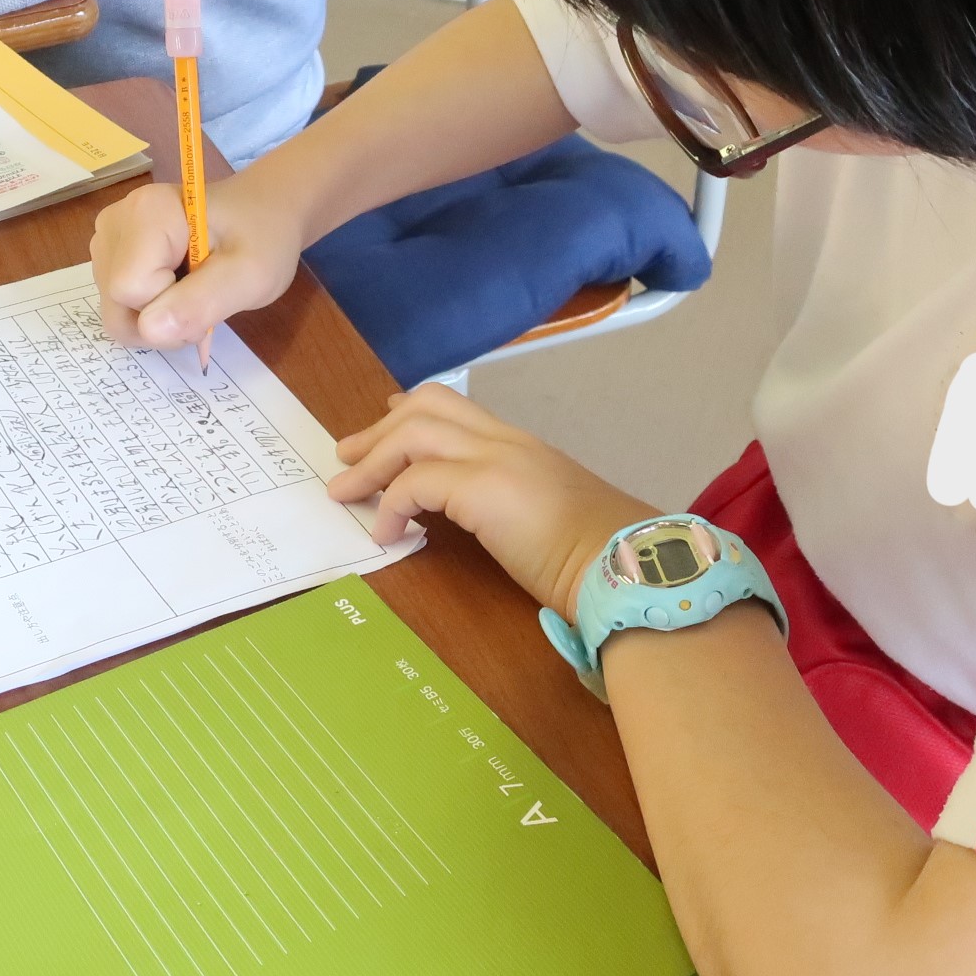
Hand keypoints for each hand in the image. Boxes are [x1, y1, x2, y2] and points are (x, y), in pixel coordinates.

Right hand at [90, 179, 302, 349]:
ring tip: (193, 293)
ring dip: (154, 319)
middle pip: (116, 301)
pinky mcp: (111, 251)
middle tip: (203, 301)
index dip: (171, 308)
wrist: (264, 212)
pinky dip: (147, 310)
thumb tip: (149, 330)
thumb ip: (201, 303)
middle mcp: (116, 220)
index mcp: (147, 213)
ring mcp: (109, 236)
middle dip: (159, 321)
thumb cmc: (263, 237)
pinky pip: (117, 301)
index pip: (131, 289)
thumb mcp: (249, 276)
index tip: (210, 293)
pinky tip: (175, 290)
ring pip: (114, 307)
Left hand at [329, 386, 655, 614]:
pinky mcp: (483, 487)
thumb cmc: (599, 559)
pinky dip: (391, 503)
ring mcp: (496, 459)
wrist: (629, 570)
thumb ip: (512, 505)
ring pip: (413, 432)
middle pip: (427, 405)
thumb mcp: (548, 517)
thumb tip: (481, 520)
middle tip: (347, 457)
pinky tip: (387, 534)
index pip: (456, 408)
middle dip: (378, 430)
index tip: (384, 422)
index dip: (411, 412)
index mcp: (524, 447)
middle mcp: (508, 441)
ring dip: (372, 461)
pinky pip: (415, 482)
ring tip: (347, 491)